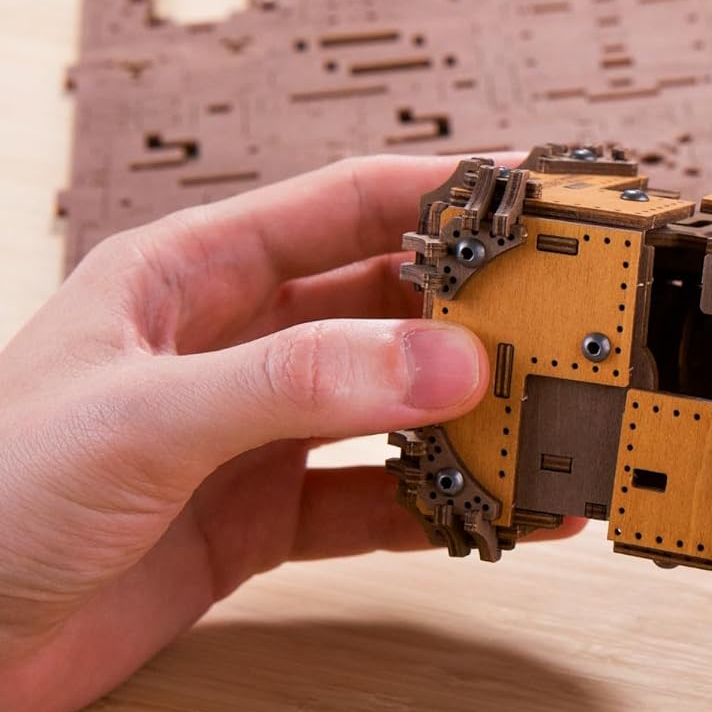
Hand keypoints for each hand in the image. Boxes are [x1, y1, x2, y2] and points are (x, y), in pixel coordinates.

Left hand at [0, 156, 576, 711]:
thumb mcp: (144, 418)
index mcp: (190, 274)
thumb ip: (297, 381)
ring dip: (468, 413)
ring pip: (390, 404)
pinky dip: (441, 505)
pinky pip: (373, 500)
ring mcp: (250, 435)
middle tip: (568, 319)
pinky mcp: (257, 520)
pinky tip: (499, 511)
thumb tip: (446, 359)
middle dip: (476, 309)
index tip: (536, 193)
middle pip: (385, 303)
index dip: (445, 191)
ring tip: (549, 421)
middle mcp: (232, 345)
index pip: (344, 205)